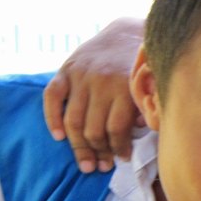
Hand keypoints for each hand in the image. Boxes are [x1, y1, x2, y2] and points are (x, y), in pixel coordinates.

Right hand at [43, 17, 144, 172]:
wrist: (126, 33)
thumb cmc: (142, 67)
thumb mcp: (149, 87)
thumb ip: (145, 109)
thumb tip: (137, 136)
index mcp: (126, 87)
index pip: (117, 129)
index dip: (119, 149)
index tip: (122, 159)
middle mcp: (102, 82)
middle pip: (94, 129)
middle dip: (98, 153)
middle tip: (101, 167)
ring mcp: (81, 75)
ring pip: (73, 120)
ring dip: (78, 146)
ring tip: (86, 163)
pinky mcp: (66, 69)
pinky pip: (52, 97)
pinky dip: (51, 118)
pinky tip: (59, 137)